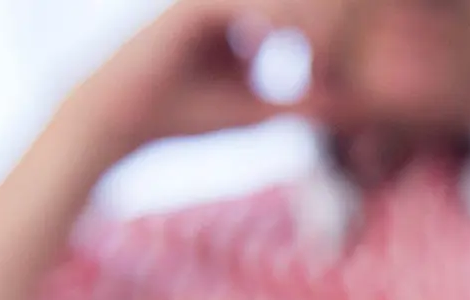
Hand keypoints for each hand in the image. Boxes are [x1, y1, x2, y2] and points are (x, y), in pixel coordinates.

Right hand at [57, 0, 346, 162]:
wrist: (123, 118)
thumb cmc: (184, 116)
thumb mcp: (253, 111)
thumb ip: (296, 105)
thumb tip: (344, 108)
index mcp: (242, 24)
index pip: (296, 17)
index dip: (326, 36)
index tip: (346, 64)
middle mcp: (226, 5)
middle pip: (288, 5)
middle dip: (321, 23)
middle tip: (345, 47)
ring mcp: (208, 2)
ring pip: (271, 1)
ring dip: (301, 22)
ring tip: (320, 49)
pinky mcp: (193, 6)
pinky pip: (243, 4)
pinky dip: (268, 20)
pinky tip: (279, 43)